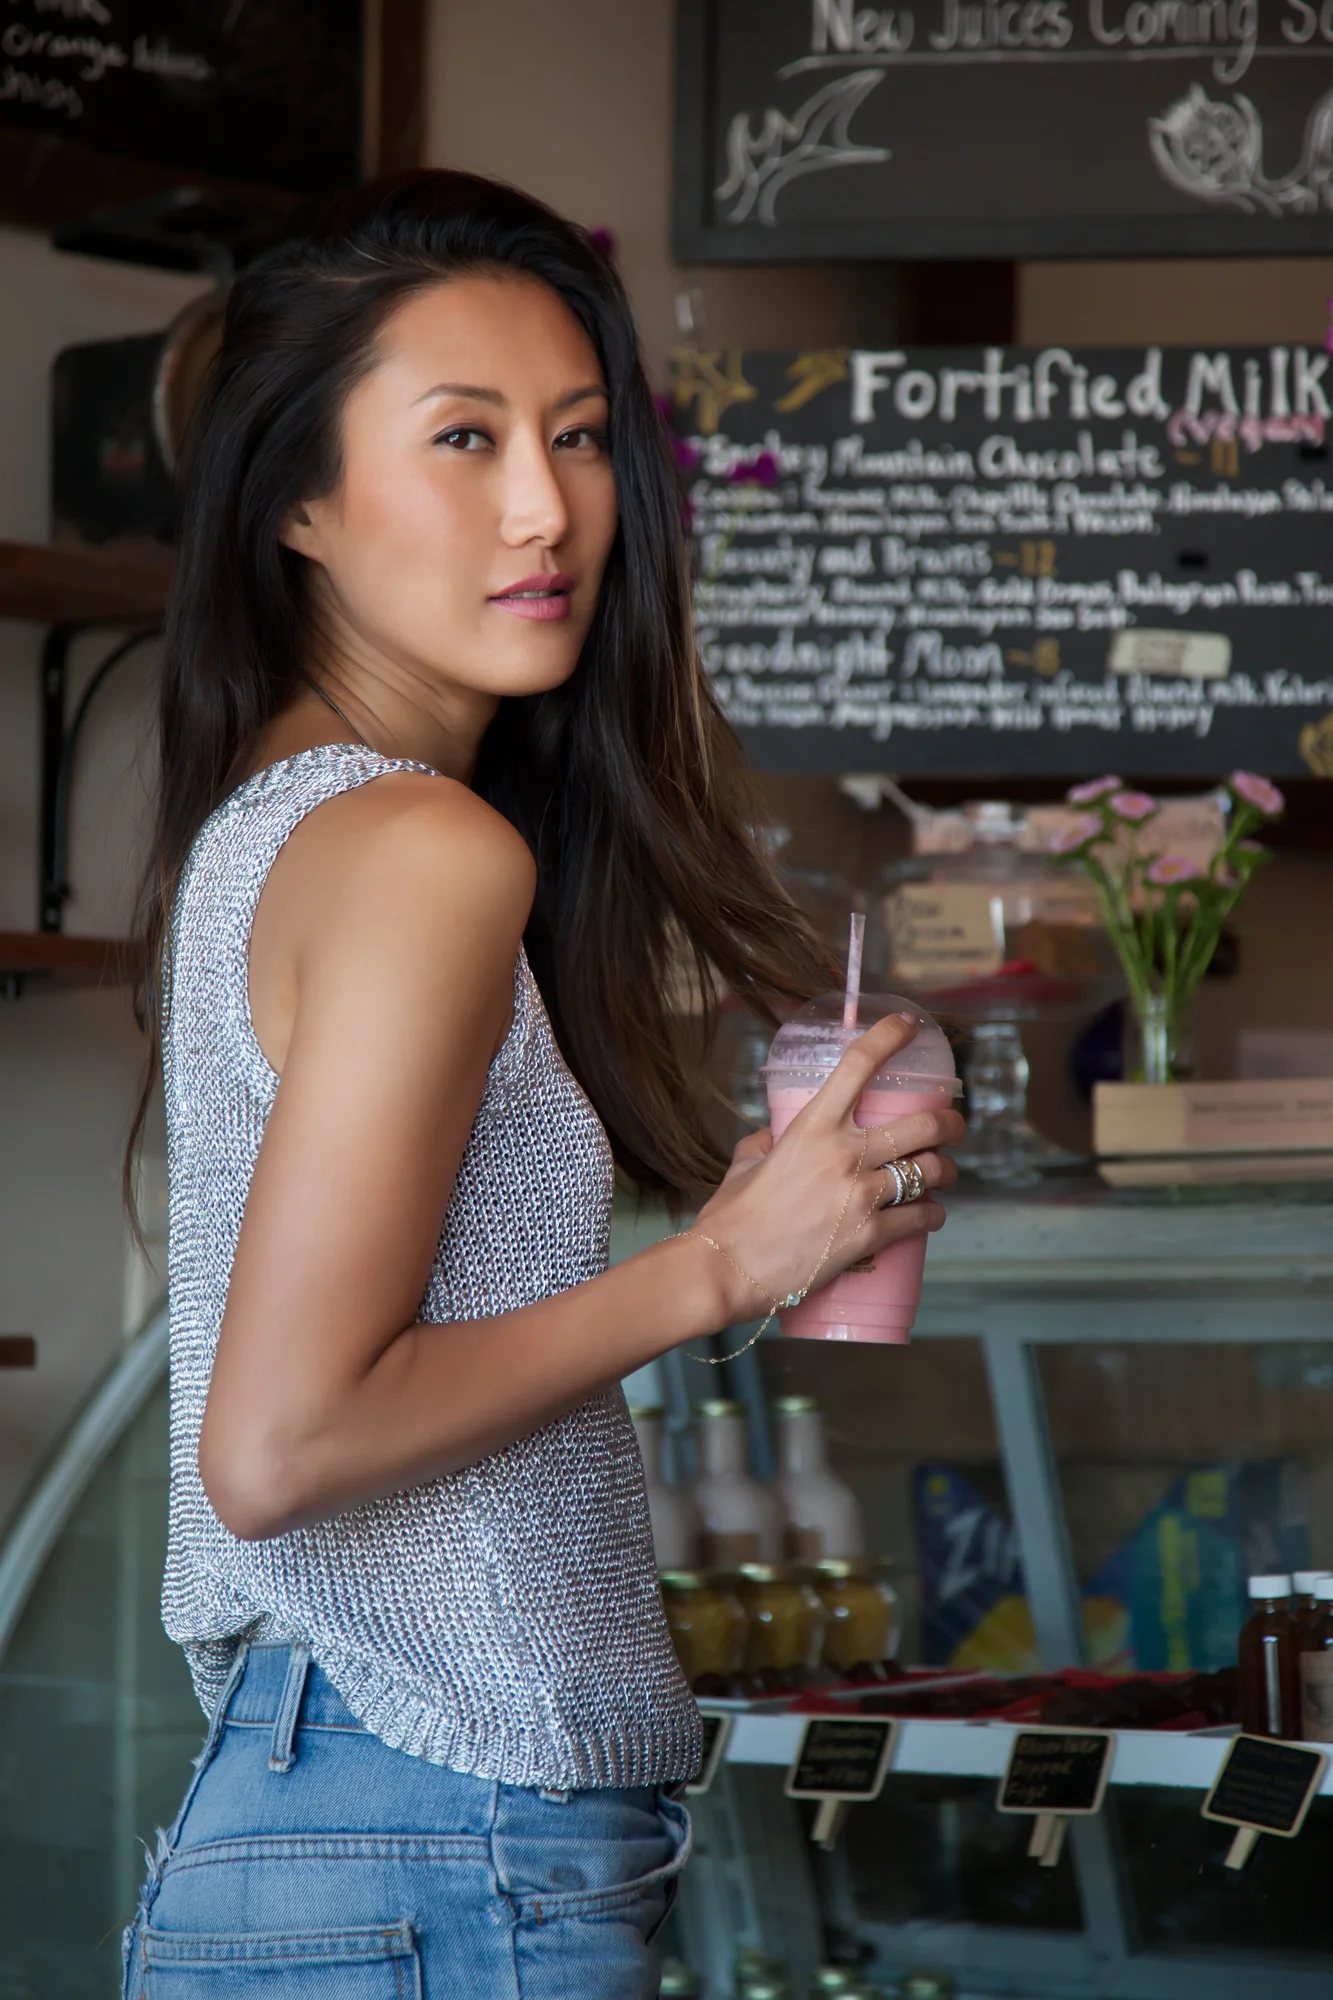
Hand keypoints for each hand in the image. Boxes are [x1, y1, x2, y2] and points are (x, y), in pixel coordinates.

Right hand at [691, 1012, 963, 1322]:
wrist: (727, 1269)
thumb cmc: (729, 1219)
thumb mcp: (744, 1165)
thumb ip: (761, 1144)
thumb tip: (768, 1138)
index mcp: (812, 1126)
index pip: (859, 1065)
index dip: (890, 1037)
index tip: (909, 1025)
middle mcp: (844, 1153)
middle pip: (925, 1124)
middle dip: (951, 1123)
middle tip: (954, 1127)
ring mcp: (861, 1194)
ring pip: (932, 1171)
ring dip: (946, 1171)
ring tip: (943, 1175)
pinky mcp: (871, 1235)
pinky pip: (922, 1217)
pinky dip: (933, 1214)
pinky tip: (931, 1215)